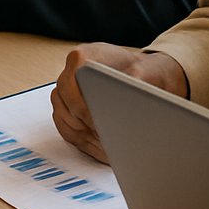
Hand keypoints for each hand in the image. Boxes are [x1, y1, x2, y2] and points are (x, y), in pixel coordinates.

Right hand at [50, 43, 188, 162]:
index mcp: (82, 58)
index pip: (71, 88)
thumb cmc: (143, 72)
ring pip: (63, 118)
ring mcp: (66, 89)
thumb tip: (118, 106)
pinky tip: (100, 148)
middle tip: (105, 142)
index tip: (100, 126)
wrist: (145, 73)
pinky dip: (81, 140)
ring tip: (106, 150)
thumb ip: (130, 85)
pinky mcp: (68, 104)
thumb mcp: (142, 75)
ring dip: (83, 137)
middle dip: (85, 127)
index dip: (84, 110)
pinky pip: (65, 126)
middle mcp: (69, 71)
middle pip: (65, 105)